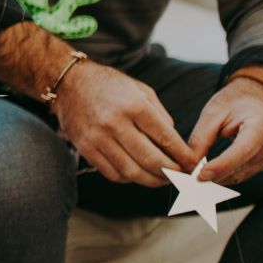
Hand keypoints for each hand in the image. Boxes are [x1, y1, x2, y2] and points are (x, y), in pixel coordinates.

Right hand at [52, 60, 197, 186]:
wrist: (69, 83)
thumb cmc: (109, 85)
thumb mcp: (141, 90)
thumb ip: (160, 116)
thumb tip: (175, 145)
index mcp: (134, 105)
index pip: (166, 138)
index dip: (183, 156)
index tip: (193, 164)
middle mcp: (115, 123)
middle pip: (151, 160)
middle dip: (171, 173)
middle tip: (181, 176)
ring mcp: (98, 137)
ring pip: (132, 172)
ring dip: (152, 180)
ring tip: (162, 179)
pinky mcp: (85, 148)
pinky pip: (112, 173)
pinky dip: (129, 179)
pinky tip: (138, 174)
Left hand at [187, 77, 262, 186]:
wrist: (254, 96)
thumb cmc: (233, 101)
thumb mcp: (212, 113)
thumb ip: (201, 139)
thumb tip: (190, 165)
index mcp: (262, 126)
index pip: (241, 151)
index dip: (221, 165)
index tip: (201, 175)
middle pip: (241, 166)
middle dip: (216, 174)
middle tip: (191, 180)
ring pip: (242, 173)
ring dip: (220, 178)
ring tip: (197, 178)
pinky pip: (244, 173)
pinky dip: (227, 174)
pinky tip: (211, 174)